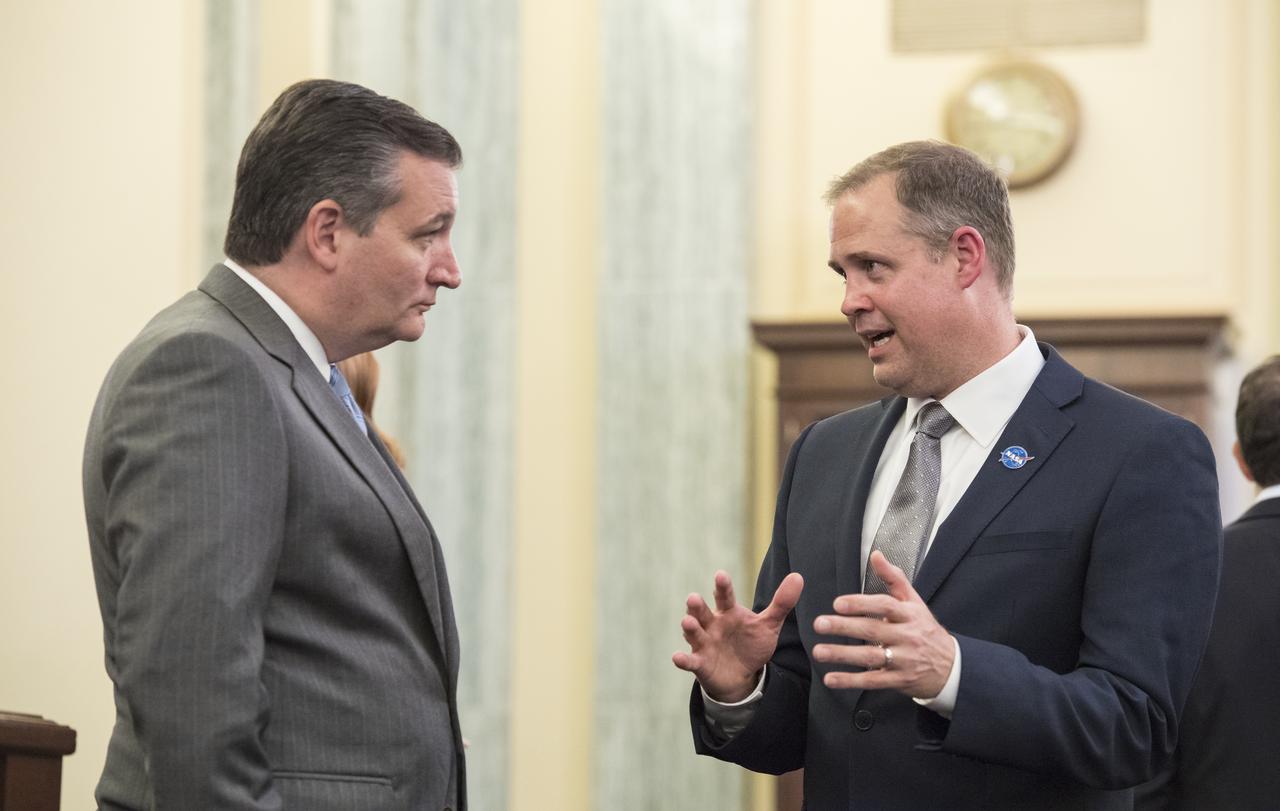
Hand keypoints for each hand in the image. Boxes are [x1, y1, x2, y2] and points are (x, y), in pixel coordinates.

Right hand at [672, 570, 803, 702]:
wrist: (742, 675)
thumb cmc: (751, 644)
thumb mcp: (769, 625)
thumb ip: (781, 603)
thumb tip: (798, 577)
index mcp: (729, 612)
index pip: (725, 597)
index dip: (722, 586)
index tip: (720, 575)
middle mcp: (713, 625)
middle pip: (702, 612)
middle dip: (697, 606)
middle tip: (693, 598)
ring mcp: (704, 644)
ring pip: (694, 633)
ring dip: (689, 628)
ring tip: (687, 622)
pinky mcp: (700, 663)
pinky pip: (690, 661)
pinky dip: (683, 659)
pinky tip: (677, 657)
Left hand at [811, 551, 954, 698]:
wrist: (951, 667)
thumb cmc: (925, 630)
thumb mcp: (915, 602)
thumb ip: (894, 578)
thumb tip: (876, 555)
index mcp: (910, 615)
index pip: (885, 606)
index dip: (861, 604)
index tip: (837, 603)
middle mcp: (907, 637)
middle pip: (873, 631)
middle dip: (844, 627)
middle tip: (819, 624)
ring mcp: (904, 660)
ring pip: (870, 657)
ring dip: (842, 655)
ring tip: (819, 651)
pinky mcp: (899, 680)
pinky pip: (873, 681)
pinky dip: (850, 681)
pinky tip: (831, 678)